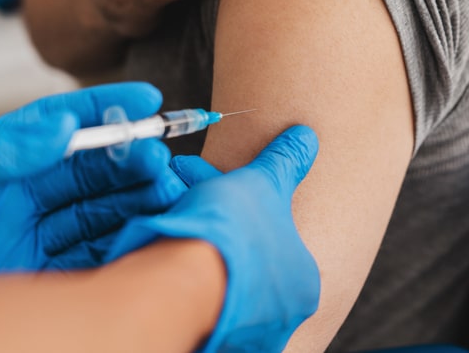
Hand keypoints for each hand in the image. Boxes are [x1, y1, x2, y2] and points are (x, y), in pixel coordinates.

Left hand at [0, 83, 185, 275]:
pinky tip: (148, 232)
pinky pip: (96, 259)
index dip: (105, 108)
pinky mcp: (46, 281)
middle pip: (92, 171)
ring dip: (139, 199)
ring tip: (167, 191)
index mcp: (1, 167)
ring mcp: (37, 241)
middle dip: (132, 160)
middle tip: (160, 158)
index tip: (148, 99)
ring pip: (102, 213)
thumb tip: (61, 127)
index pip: (62, 126)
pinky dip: (127, 244)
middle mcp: (24, 201)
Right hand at [107, 126, 319, 352]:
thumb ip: (286, 161)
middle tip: (191, 197)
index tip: (221, 193)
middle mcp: (281, 316)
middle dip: (221, 222)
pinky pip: (195, 297)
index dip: (245, 209)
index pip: (277, 242)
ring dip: (199, 238)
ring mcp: (245, 334)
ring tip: (172, 209)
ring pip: (221, 277)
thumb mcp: (265, 182)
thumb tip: (306, 137)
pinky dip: (181, 268)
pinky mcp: (208, 341)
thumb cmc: (234, 233)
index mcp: (304, 282)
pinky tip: (162, 245)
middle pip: (249, 260)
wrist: (182, 282)